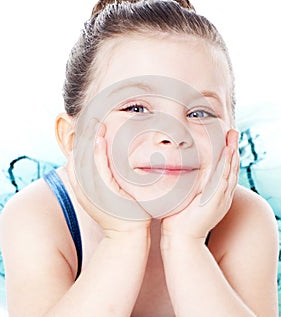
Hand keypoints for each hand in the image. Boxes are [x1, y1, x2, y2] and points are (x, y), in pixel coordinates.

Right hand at [68, 118, 150, 236]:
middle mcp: (84, 189)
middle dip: (84, 137)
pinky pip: (99, 168)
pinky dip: (98, 153)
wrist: (129, 233)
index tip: (88, 128)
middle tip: (90, 119)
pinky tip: (99, 139)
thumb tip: (110, 164)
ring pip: (87, 160)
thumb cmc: (122, 214)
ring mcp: (93, 191)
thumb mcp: (109, 194)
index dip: (81, 143)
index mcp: (83, 189)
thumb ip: (105, 180)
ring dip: (90, 140)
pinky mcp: (104, 192)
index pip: (77, 161)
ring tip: (95, 123)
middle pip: (79, 157)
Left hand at [160, 129, 239, 241]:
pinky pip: (224, 179)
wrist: (181, 239)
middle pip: (231, 168)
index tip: (226, 141)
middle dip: (233, 149)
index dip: (227, 156)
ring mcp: (221, 198)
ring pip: (230, 171)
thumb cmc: (180, 221)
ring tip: (233, 137)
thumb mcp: (186, 200)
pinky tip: (228, 152)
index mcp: (217, 196)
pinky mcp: (216, 200)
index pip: (225, 172)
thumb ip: (187, 188)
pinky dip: (227, 164)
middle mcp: (222, 196)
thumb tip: (177, 174)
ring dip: (232, 153)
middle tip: (233, 133)